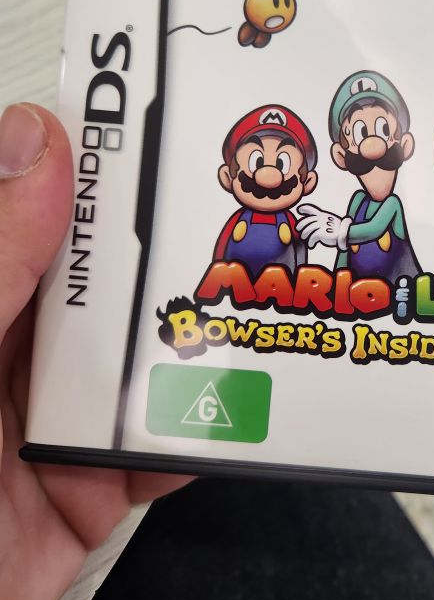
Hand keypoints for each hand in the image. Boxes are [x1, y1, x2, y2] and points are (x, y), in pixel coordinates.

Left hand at [0, 104, 191, 599]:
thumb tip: (34, 148)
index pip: (32, 208)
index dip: (89, 158)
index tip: (154, 113)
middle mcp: (3, 352)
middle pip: (99, 278)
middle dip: (163, 246)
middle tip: (226, 204)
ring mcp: (46, 421)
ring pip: (138, 356)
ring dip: (191, 337)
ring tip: (245, 297)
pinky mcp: (88, 486)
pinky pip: (160, 447)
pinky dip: (204, 432)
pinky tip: (239, 408)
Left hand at [297, 204, 350, 249]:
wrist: (346, 232)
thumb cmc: (339, 228)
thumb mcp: (330, 220)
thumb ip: (322, 220)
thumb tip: (314, 225)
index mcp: (322, 215)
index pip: (311, 209)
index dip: (304, 209)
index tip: (300, 210)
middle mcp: (320, 219)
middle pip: (306, 221)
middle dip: (300, 225)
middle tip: (298, 229)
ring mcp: (321, 225)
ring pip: (307, 230)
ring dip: (304, 235)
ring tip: (304, 238)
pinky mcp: (321, 233)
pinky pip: (312, 238)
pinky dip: (310, 242)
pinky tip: (311, 244)